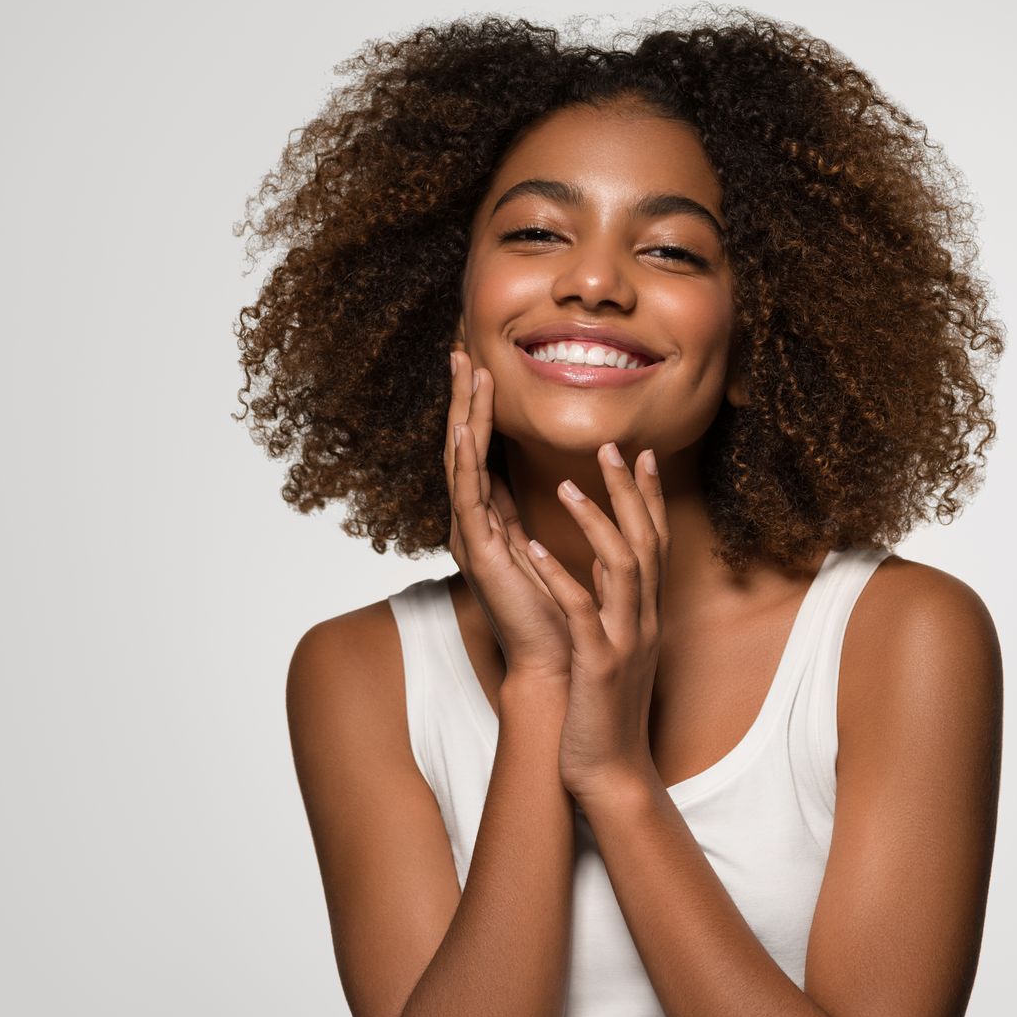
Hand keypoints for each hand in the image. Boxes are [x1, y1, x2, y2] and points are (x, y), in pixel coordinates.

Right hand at [444, 350, 570, 685]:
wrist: (556, 666)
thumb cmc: (557, 615)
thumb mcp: (546, 551)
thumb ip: (537, 518)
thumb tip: (553, 481)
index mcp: (490, 522)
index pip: (481, 453)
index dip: (478, 410)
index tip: (478, 367)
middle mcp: (473, 524)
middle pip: (463, 448)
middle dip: (461, 399)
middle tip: (458, 351)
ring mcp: (472, 536)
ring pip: (462, 461)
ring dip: (462, 414)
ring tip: (464, 371)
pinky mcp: (480, 552)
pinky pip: (468, 495)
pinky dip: (466, 459)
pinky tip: (465, 428)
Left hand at [522, 441, 669, 802]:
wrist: (610, 773)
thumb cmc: (604, 710)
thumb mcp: (615, 647)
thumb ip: (613, 605)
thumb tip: (605, 567)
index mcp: (646, 614)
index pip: (655, 541)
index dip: (649, 496)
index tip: (639, 452)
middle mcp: (644, 620)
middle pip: (646, 542)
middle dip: (630, 492)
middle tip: (612, 445)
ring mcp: (625, 641)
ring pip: (622, 569)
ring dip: (595, 524)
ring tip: (565, 486)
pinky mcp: (599, 665)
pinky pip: (580, 612)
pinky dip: (559, 578)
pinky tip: (534, 550)